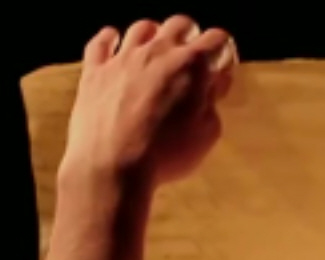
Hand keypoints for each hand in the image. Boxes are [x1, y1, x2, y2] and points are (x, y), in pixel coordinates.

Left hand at [60, 15, 235, 186]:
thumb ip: (212, 102)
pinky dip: (110, 40)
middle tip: (193, 60)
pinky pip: (101, 42)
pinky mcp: (95, 71)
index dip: (224, 52)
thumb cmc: (167, 153)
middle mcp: (157, 52)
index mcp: (192, 66)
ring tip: (156, 54)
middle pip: (180, 24)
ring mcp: (122, 58)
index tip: (222, 69)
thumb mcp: (208, 133)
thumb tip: (212, 85)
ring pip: (142, 27)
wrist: (114, 166)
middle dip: (191, 37)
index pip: (217, 39)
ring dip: (154, 37)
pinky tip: (115, 45)